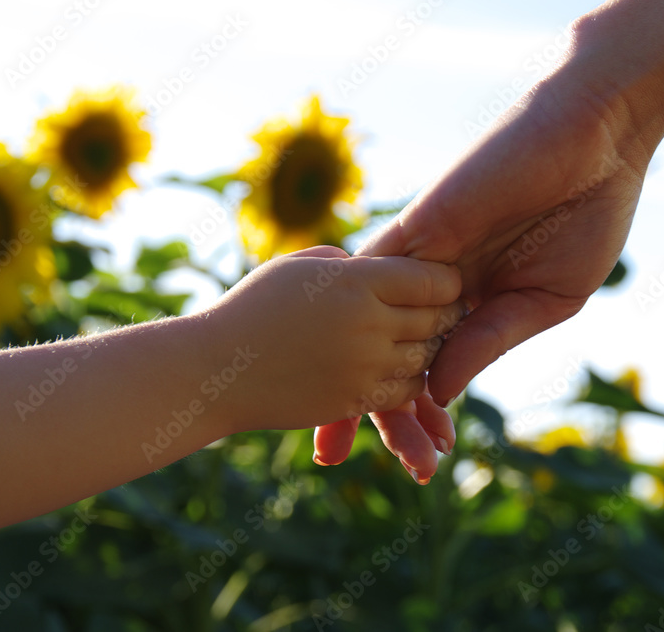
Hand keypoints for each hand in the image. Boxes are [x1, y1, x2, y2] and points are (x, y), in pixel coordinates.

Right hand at [203, 245, 463, 432]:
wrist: (215, 370)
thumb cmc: (253, 308)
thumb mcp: (298, 266)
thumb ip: (347, 262)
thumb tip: (380, 269)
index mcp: (357, 280)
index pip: (434, 279)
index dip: (445, 280)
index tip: (444, 282)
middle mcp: (368, 322)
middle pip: (438, 318)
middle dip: (446, 313)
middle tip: (448, 310)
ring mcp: (364, 365)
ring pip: (428, 357)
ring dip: (430, 348)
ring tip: (423, 338)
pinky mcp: (355, 400)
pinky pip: (406, 390)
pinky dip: (411, 380)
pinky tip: (397, 367)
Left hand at [315, 52, 656, 479]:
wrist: (595, 138)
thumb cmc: (588, 213)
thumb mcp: (547, 300)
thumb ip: (490, 342)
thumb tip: (438, 394)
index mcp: (476, 300)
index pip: (434, 365)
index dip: (419, 414)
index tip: (415, 461)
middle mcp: (438, 283)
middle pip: (390, 354)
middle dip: (368, 410)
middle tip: (335, 460)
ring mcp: (423, 257)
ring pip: (371, 328)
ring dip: (349, 381)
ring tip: (327, 442)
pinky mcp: (415, 229)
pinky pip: (372, 282)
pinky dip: (353, 328)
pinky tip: (331, 372)